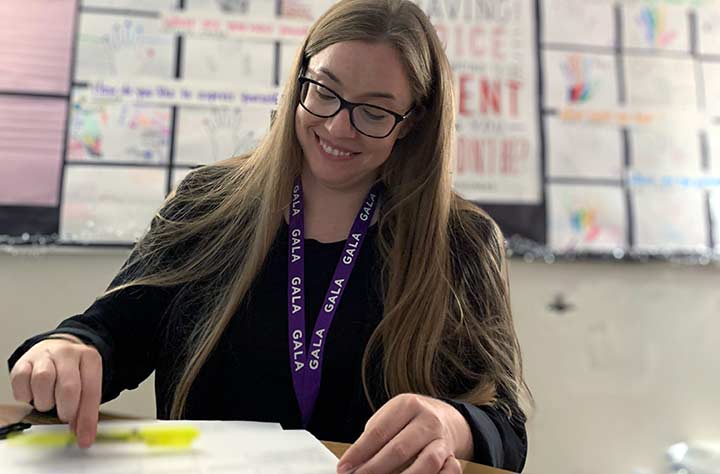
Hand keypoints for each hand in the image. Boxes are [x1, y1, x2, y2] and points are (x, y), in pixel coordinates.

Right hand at [9, 335, 101, 447]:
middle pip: (68, 386)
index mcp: (89, 358)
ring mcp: (45, 356)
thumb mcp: (87, 383)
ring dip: (45, 401)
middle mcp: (68, 353)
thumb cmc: (73, 371)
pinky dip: (26, 395)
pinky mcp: (24, 362)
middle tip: (65, 415)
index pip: (91, 391)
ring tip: (49, 402)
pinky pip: (21, 381)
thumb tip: (83, 436)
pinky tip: (34, 395)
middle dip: (67, 409)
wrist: (56, 348)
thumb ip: (86, 408)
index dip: (87, 418)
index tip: (85, 438)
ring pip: (43, 381)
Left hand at [337, 393, 471, 473]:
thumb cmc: (407, 420)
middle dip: (374, 469)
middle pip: (399, 449)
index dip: (359, 452)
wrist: (444, 417)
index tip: (344, 467)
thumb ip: (372, 439)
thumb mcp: (389, 418)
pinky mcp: (453, 456)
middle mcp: (427, 420)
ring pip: (426, 463)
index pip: (379, 432)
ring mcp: (442, 439)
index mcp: (407, 405)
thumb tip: (352, 464)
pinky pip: (449, 472)